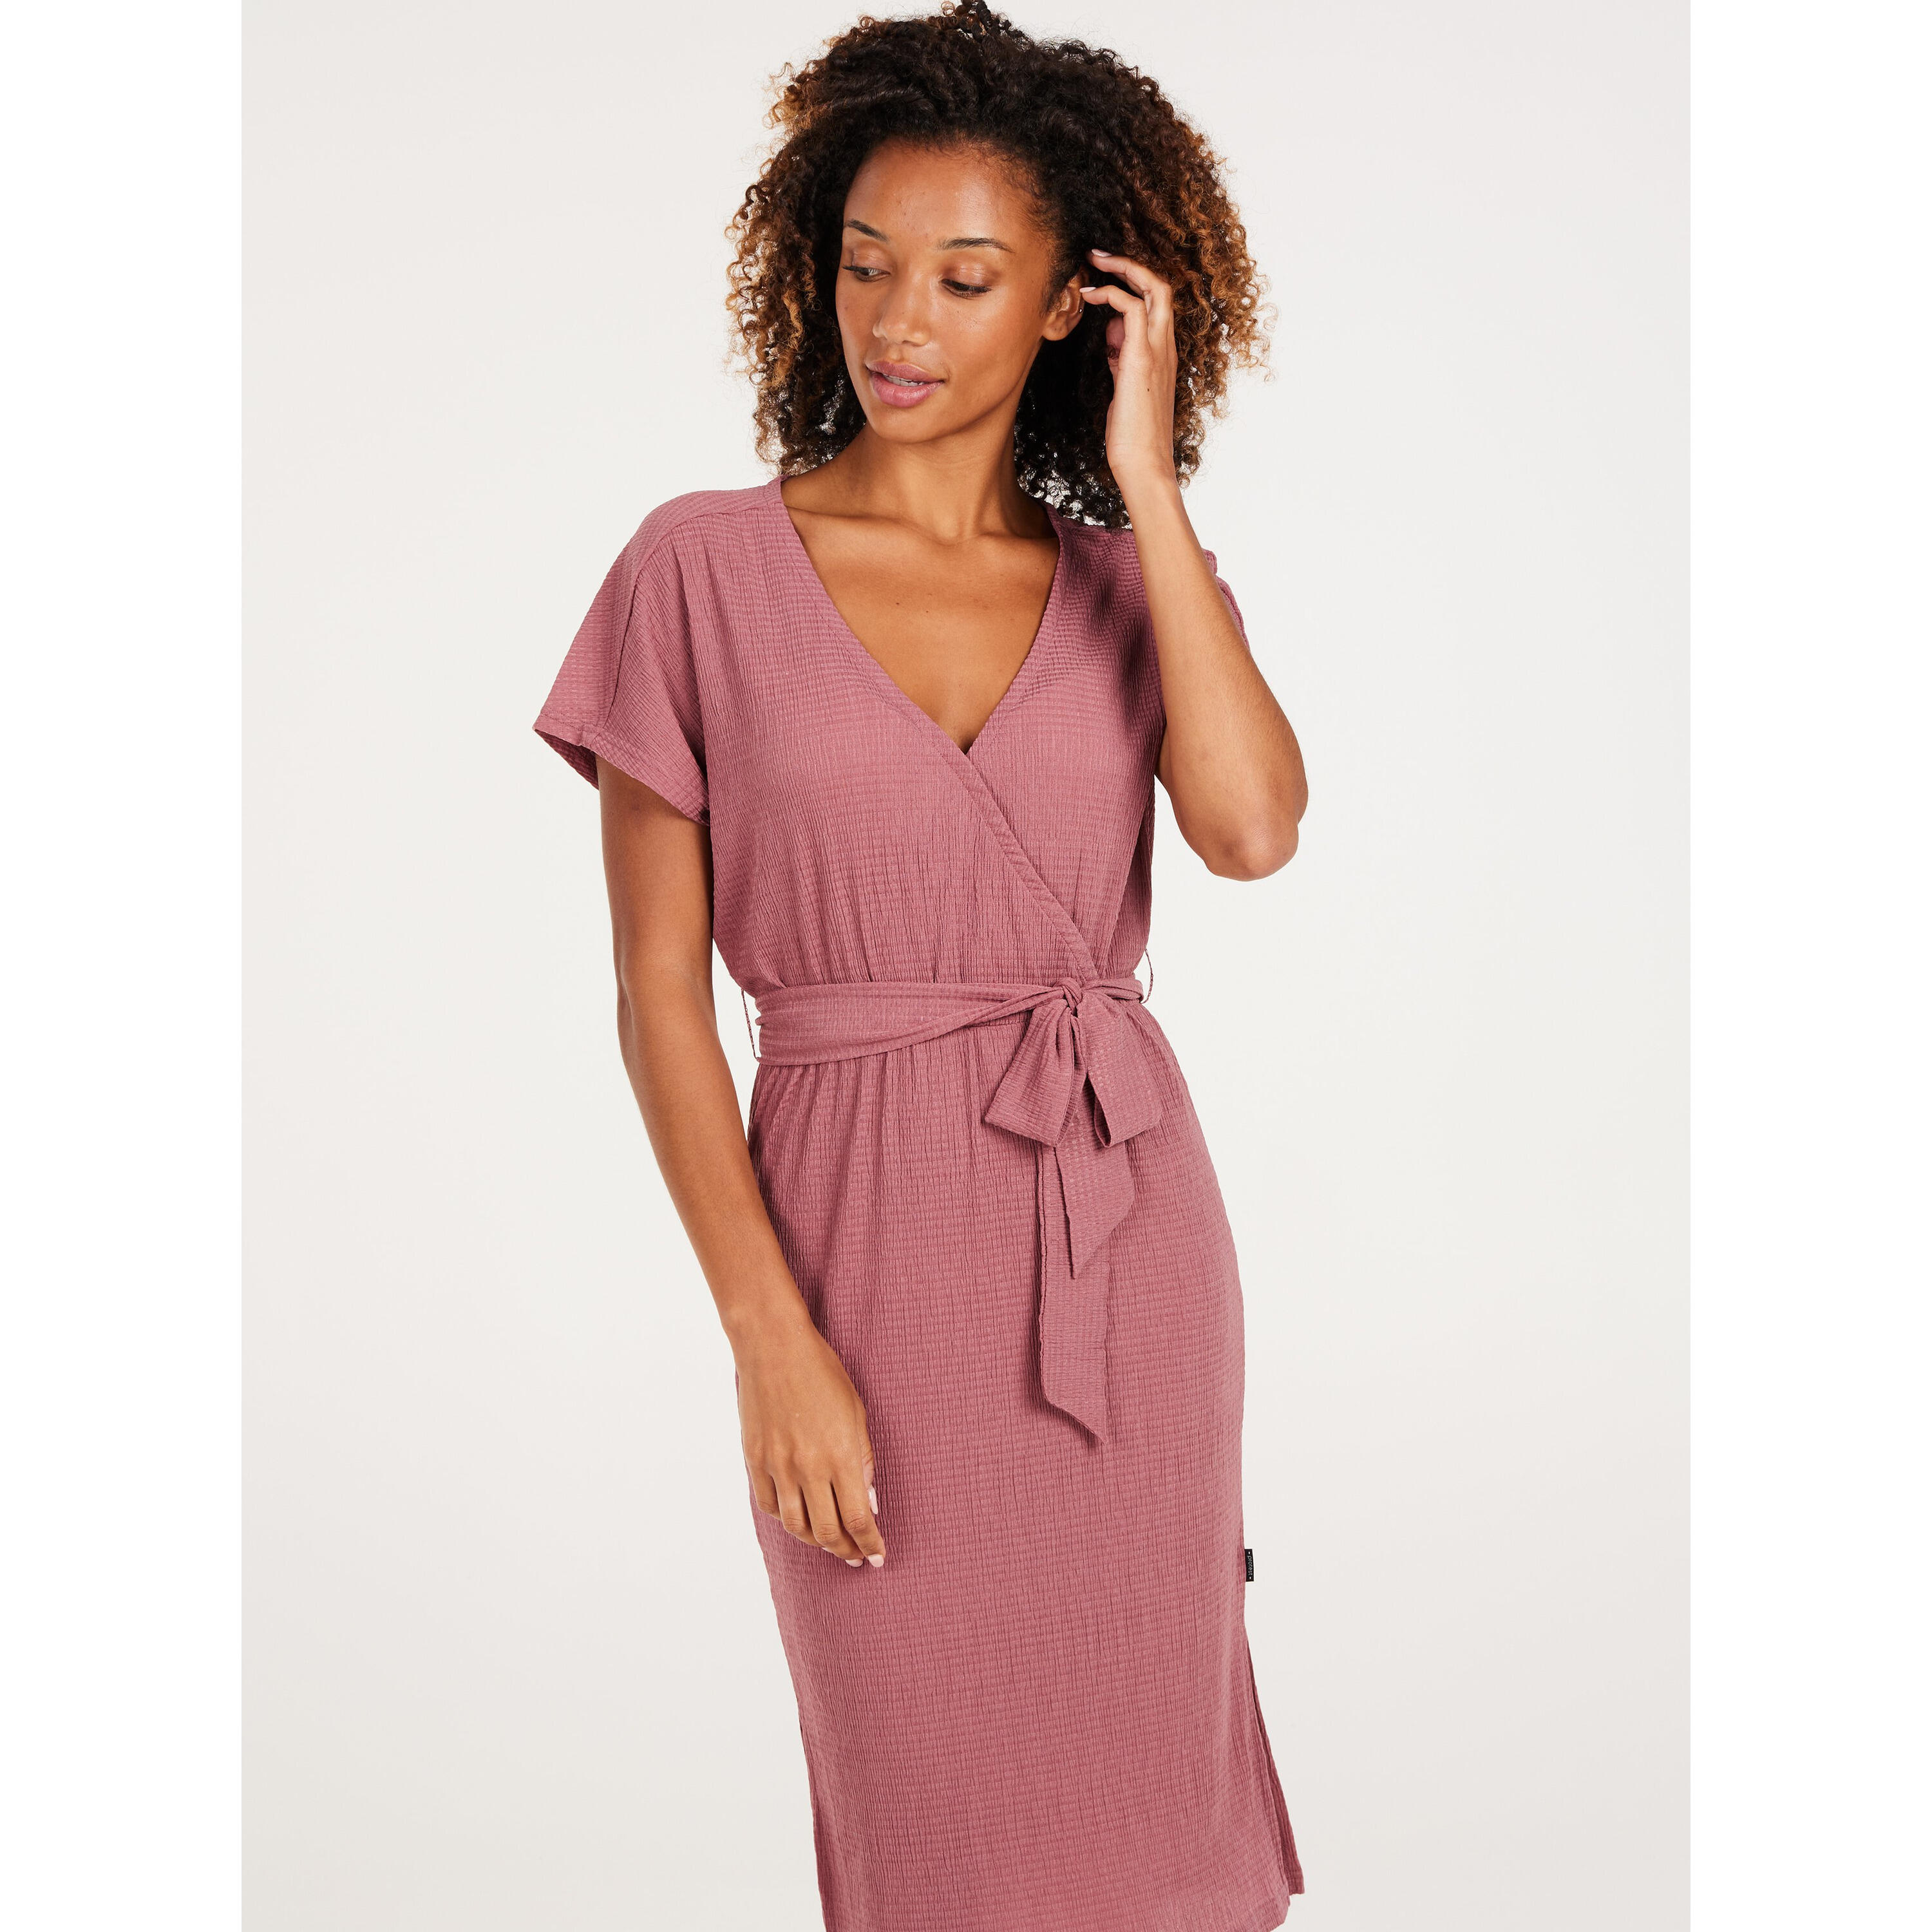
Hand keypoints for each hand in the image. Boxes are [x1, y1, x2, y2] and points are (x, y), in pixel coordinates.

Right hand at [734, 1307, 885, 1568]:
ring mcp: (777, 1466)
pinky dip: (786, 1518)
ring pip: (796, 1526)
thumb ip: (863, 1462)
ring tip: (830, 1542)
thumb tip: (869, 1504)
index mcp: (840, 1455)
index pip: (858, 1519)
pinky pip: (770, 1506)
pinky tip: (799, 1517)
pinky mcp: (755, 1460)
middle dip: (845, 1550)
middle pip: (827, 1531)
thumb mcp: (856, 1413)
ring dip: (816, 1541)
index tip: (878, 1556)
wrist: (773, 1347)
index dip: (870, 1544)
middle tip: (855, 1555)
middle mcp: (808, 1467)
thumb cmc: (822, 1373)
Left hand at [1080, 249, 1179, 498]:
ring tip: (1091, 265)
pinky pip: (1133, 309)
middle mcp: (1166, 347)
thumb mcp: (1125, 388)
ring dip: (1121, 268)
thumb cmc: (1133, 436)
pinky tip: (1090, 297)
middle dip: (1130, 263)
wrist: (1144, 465)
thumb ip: (1123, 359)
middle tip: (1097, 255)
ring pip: (1154, 288)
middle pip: (1161, 285)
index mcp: (1163, 354)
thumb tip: (1113, 338)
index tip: (1102, 280)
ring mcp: (1158, 352)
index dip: (1131, 285)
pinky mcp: (1141, 359)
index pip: (1157, 304)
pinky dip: (1112, 294)